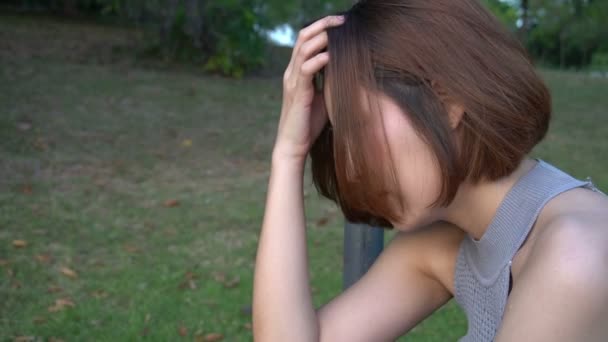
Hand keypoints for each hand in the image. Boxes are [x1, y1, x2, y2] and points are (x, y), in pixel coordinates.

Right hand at [273, 15, 344, 163]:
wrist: (293, 145)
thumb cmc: (309, 124)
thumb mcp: (323, 98)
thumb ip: (330, 82)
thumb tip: (351, 72)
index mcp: (297, 71)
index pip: (306, 40)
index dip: (322, 27)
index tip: (341, 22)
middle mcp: (292, 72)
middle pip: (303, 37)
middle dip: (323, 25)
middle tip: (343, 20)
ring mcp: (292, 81)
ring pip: (304, 48)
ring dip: (322, 37)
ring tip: (339, 31)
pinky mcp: (297, 93)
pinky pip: (306, 69)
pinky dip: (320, 59)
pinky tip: (334, 55)